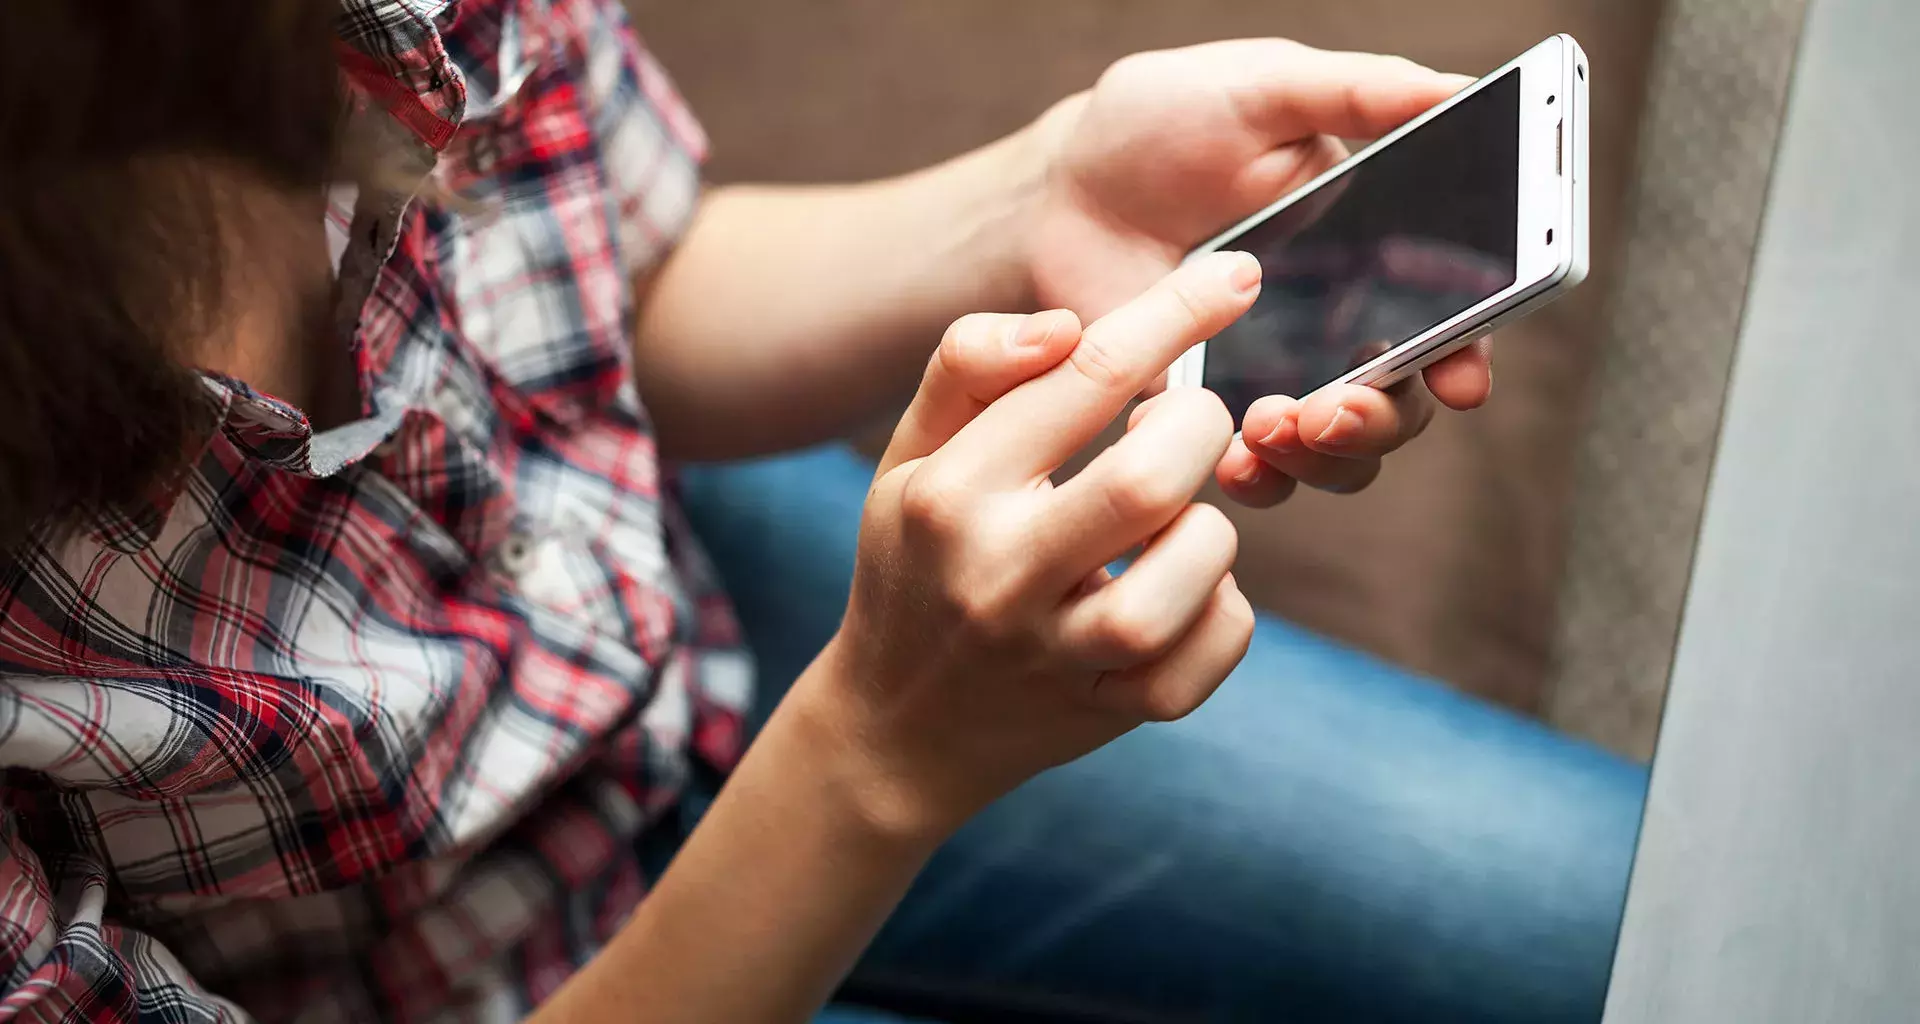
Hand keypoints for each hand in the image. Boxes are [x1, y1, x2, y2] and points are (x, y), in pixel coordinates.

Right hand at [801, 252, 1260, 838]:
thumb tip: (1067, 326)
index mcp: (952, 493)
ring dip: (1210, 530)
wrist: (894, 732)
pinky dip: (1225, 612)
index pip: (1083, 376)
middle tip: (1187, 427)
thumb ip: (969, 369)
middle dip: (1198, 429)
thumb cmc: (917, 566)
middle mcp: (1000, 573)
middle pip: (1149, 478)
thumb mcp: (907, 458)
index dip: (1176, 313)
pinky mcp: (1110, 713)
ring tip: (1174, 526)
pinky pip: (1215, 648)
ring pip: (1193, 570)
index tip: (1236, 277)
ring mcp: (1058, 655)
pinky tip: (1184, 595)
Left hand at [1022, 39, 1492, 505]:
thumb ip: (1355, 92)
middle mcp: (1337, 328)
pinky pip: (1251, 474)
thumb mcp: (1260, 87)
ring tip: (1268, 426)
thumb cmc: (1159, 124)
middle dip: (1382, 419)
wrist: (1058, 187)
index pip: (1451, 318)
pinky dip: (1253, 479)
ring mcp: (1273, 380)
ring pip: (1338, 458)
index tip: (1460, 379)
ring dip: (1323, 461)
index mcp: (1373, 252)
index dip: (1466, 356)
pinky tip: (1226, 458)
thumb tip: (1455, 89)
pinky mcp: (1205, 415)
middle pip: (1403, 407)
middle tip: (1332, 407)